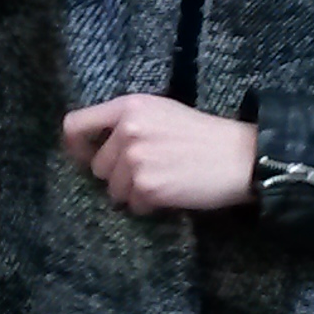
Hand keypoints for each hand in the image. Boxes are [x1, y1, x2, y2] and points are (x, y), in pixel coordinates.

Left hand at [61, 94, 256, 213]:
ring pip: (114, 191)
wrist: (238, 157)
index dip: (75, 147)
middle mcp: (127, 130)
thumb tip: (92, 147)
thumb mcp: (160, 112)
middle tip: (149, 171)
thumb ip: (126, 123)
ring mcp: (135, 160)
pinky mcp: (147, 187)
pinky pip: (133, 206)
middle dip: (118, 175)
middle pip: (98, 167)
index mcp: (128, 106)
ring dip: (134, 193)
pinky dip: (150, 205)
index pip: (75, 125)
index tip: (85, 158)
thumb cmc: (202, 135)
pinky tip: (172, 192)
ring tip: (164, 180)